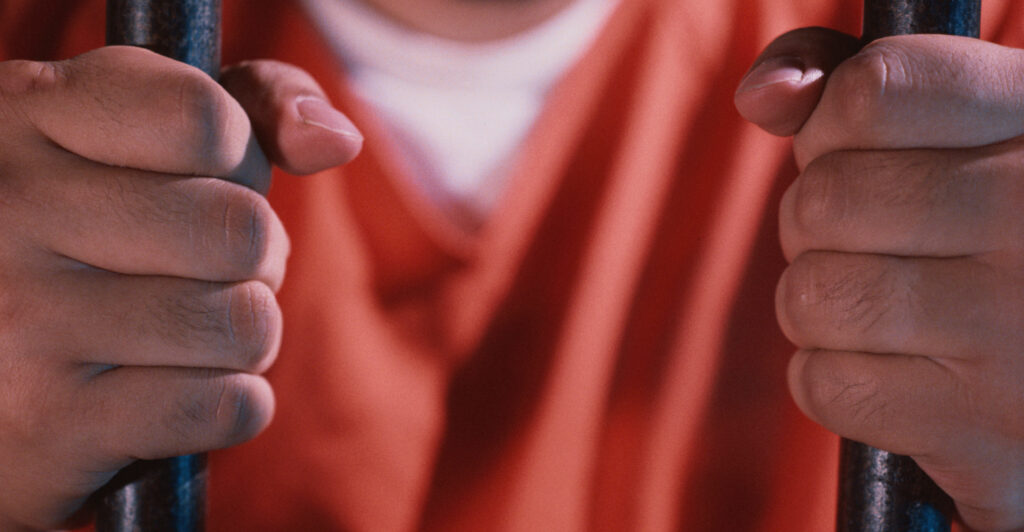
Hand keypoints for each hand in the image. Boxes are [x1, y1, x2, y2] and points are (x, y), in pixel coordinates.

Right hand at [0, 46, 360, 529]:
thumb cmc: (85, 238)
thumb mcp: (146, 137)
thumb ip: (251, 106)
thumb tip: (337, 140)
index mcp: (29, 114)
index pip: (204, 118)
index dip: (238, 159)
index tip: (203, 177)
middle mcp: (9, 206)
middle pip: (242, 230)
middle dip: (255, 260)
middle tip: (200, 273)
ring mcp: (20, 318)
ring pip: (245, 324)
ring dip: (243, 339)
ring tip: (184, 335)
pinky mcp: (50, 424)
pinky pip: (228, 406)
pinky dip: (230, 407)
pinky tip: (172, 394)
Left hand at [737, 30, 1023, 530]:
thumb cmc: (1000, 236)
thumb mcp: (963, 133)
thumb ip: (861, 91)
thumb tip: (761, 96)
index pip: (875, 91)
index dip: (831, 125)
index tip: (857, 147)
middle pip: (824, 200)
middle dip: (814, 223)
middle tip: (870, 240)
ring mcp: (1018, 327)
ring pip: (811, 297)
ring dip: (820, 305)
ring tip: (881, 306)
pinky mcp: (987, 429)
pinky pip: (824, 385)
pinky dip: (836, 380)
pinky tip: (899, 371)